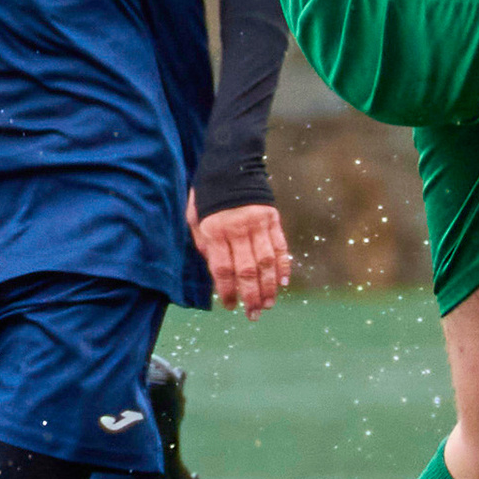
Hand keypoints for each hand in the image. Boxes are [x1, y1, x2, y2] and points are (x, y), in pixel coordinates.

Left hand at [191, 194, 292, 318]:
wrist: (231, 163)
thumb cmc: (208, 194)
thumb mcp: (195, 217)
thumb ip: (205, 245)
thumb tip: (217, 272)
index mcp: (215, 230)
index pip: (223, 269)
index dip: (228, 291)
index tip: (231, 306)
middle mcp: (238, 229)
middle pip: (247, 270)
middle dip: (251, 296)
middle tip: (253, 315)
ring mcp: (258, 224)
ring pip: (266, 262)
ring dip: (269, 287)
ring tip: (268, 304)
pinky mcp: (272, 218)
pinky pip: (280, 246)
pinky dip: (283, 266)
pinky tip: (283, 283)